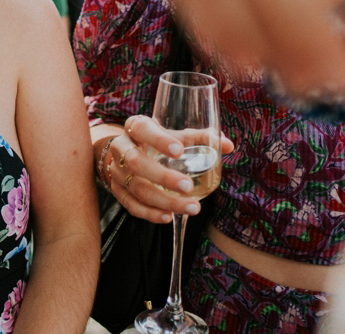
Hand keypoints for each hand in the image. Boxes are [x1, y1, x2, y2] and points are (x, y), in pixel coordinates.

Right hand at [103, 115, 233, 223]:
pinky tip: (168, 217)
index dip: (158, 139)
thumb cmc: (155, 141)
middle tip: (188, 186)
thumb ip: (199, 138)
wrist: (124, 151)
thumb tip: (228, 145)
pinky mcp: (117, 191)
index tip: (179, 150)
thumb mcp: (173, 135)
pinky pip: (131, 205)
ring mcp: (116, 171)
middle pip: (136, 162)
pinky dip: (149, 213)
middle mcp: (121, 147)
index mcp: (135, 127)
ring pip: (136, 188)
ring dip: (163, 200)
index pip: (142, 129)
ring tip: (191, 207)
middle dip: (163, 176)